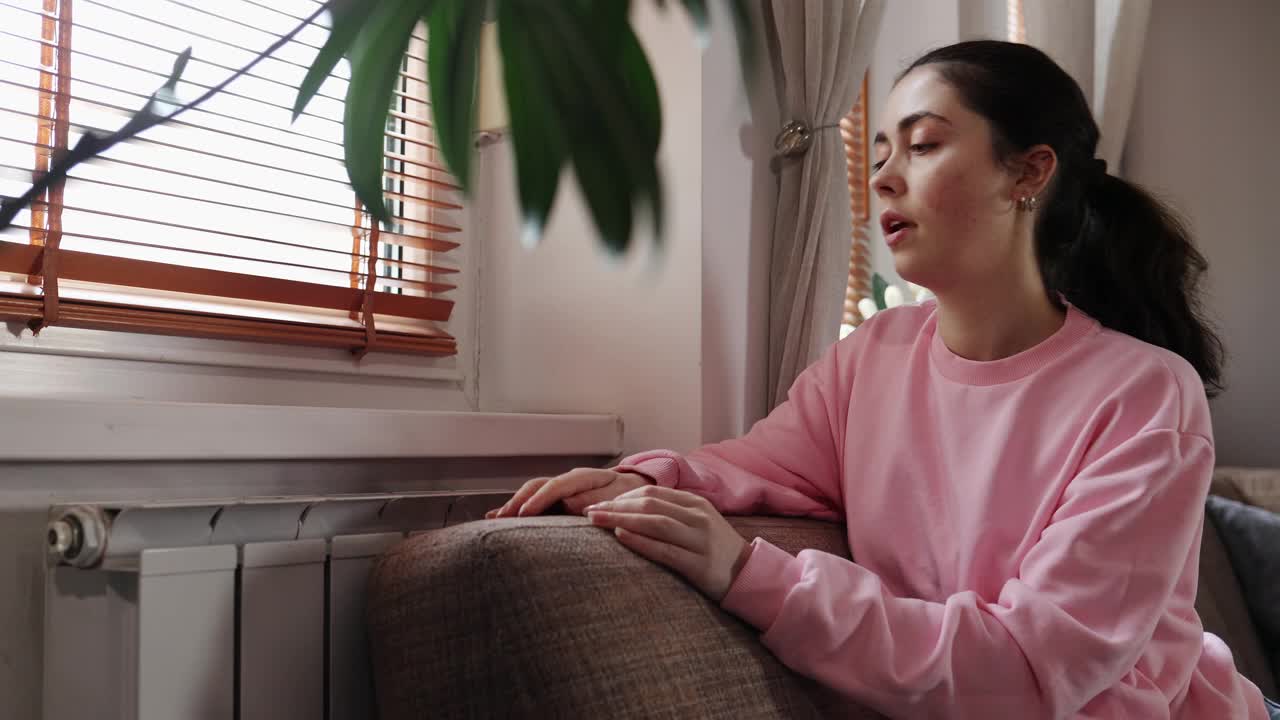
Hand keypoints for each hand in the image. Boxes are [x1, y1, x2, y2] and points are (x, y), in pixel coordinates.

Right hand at [485, 467, 652, 518]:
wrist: (633, 489)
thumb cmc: (626, 495)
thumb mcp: (617, 497)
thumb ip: (594, 500)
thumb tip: (567, 504)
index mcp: (583, 478)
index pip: (556, 486)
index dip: (539, 499)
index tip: (524, 514)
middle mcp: (568, 480)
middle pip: (537, 486)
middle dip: (517, 501)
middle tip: (500, 518)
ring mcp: (561, 488)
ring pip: (532, 492)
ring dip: (513, 504)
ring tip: (494, 519)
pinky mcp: (558, 499)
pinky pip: (534, 500)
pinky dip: (518, 508)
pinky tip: (500, 517)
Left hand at [584, 484, 750, 601]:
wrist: (747, 575)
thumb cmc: (714, 549)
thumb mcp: (697, 522)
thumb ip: (671, 512)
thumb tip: (630, 508)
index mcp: (695, 504)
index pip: (652, 493)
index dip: (622, 496)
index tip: (599, 504)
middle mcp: (698, 517)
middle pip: (649, 504)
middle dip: (615, 506)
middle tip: (589, 511)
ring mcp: (699, 540)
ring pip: (654, 523)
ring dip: (620, 519)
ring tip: (595, 521)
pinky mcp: (698, 564)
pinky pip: (664, 550)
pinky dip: (640, 541)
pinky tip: (620, 537)